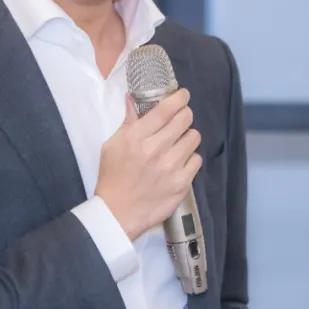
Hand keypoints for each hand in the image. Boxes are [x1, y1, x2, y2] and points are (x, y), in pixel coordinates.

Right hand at [95, 88, 201, 240]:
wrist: (117, 213)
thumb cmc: (112, 177)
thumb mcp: (111, 145)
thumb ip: (127, 122)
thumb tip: (132, 99)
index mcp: (136, 137)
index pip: (166, 109)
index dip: (179, 98)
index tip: (183, 95)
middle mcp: (156, 150)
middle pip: (185, 119)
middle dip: (184, 114)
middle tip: (181, 118)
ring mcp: (171, 167)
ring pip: (194, 137)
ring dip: (188, 136)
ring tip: (179, 142)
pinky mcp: (181, 183)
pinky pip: (197, 160)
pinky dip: (190, 158)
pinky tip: (180, 161)